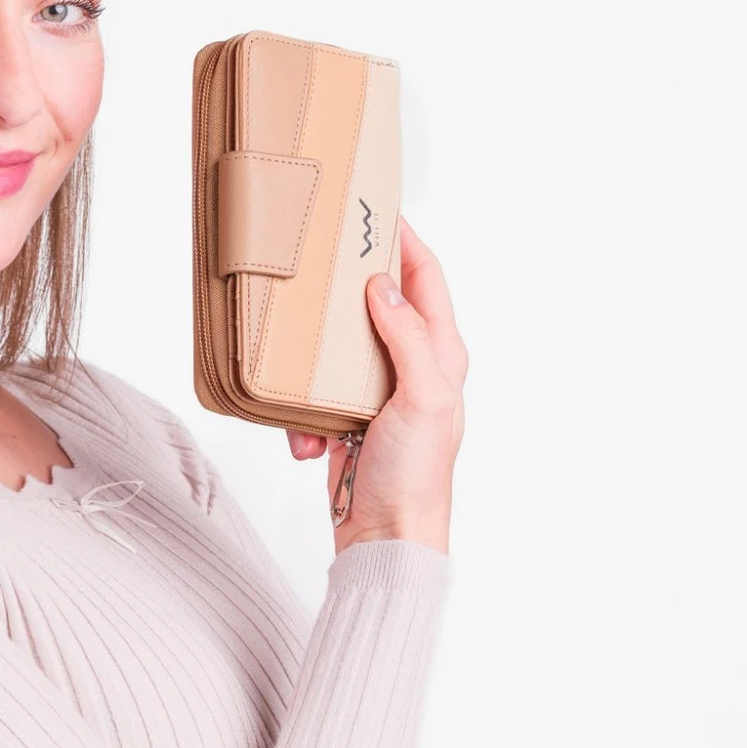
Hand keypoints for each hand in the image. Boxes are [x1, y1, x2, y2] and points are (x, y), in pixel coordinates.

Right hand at [286, 218, 466, 554]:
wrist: (386, 537)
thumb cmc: (416, 475)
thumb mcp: (423, 398)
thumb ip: (408, 338)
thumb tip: (382, 288)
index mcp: (443, 355)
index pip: (425, 279)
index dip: (405, 241)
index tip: (375, 210)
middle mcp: (414, 368)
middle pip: (376, 307)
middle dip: (345, 295)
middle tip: (318, 269)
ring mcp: (378, 395)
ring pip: (337, 352)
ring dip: (314, 369)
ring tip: (307, 388)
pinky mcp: (348, 421)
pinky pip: (314, 398)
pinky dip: (303, 416)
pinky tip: (307, 440)